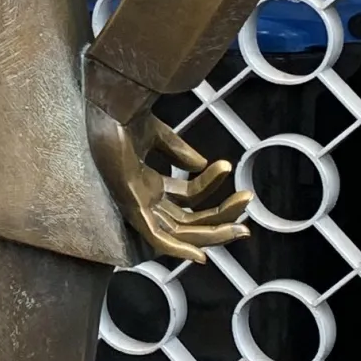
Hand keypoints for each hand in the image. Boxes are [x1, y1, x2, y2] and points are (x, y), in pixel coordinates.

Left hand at [88, 107, 250, 263]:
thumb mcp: (159, 136)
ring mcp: (137, 203)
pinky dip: (177, 249)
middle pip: (186, 222)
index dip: (212, 189)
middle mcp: (143, 196)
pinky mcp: (132, 205)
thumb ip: (180, 152)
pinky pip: (154, 237)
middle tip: (246, 226)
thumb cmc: (124, 117)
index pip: (188, 197)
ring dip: (211, 235)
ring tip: (240, 227)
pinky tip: (201, 254)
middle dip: (219, 224)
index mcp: (148, 181)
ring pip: (178, 233)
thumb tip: (202, 164)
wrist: (113, 106)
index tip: (231, 173)